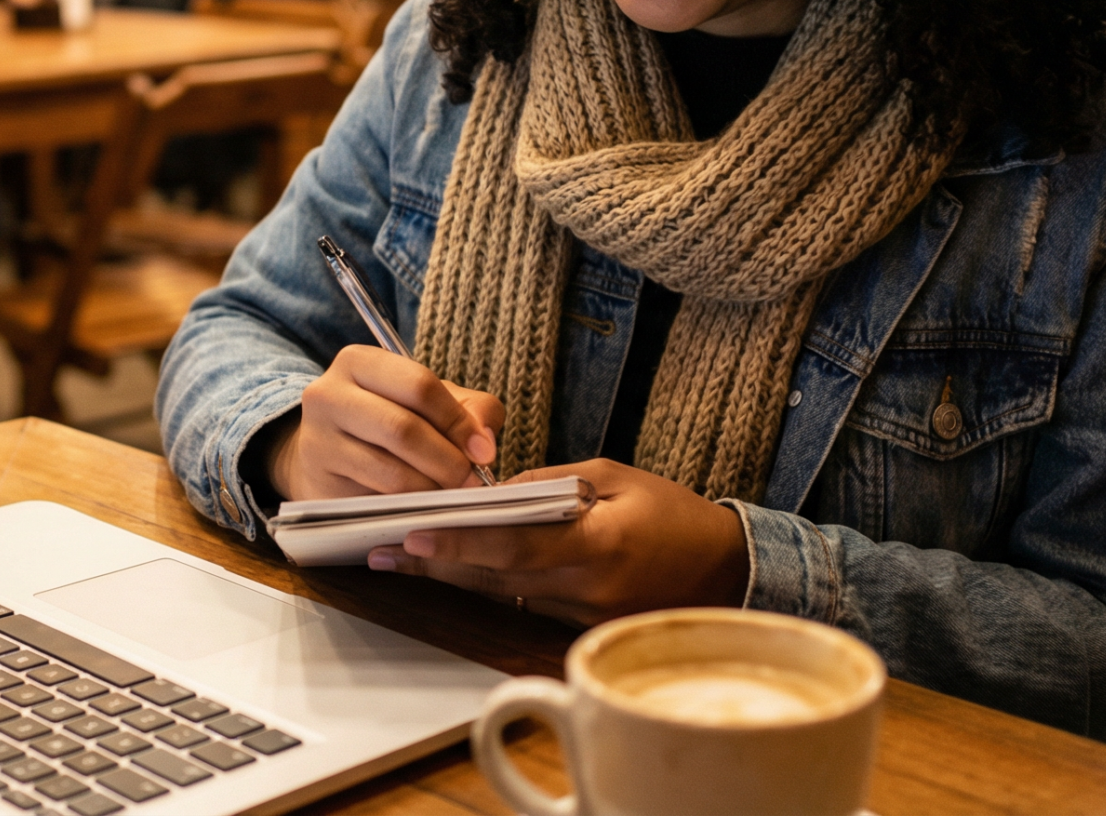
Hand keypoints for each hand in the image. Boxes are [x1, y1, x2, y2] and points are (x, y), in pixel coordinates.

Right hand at [265, 346, 502, 501]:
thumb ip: (470, 409)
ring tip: (453, 495)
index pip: (419, 385)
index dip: (458, 420)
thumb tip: (483, 443)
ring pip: (390, 470)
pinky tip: (426, 506)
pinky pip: (376, 499)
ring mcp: (318, 440)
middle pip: (402, 428)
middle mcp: (328, 394)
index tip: (484, 451)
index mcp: (358, 362)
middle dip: (447, 460)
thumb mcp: (428, 403)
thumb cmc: (388, 421)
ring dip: (432, 488)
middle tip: (472, 481)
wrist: (327, 456)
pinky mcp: (319, 483)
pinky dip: (410, 506)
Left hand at [367, 458, 750, 625]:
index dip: (462, 540)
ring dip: (451, 573)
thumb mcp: (616, 477)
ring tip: (395, 556)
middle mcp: (587, 589)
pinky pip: (521, 604)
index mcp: (600, 545)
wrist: (725, 571)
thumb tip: (494, 490)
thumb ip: (551, 484)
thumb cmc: (673, 516)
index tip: (414, 532)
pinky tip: (447, 568)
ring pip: (501, 594)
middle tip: (379, 549)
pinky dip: (485, 584)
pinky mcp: (578, 629)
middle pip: (494, 577)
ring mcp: (581, 617)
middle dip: (434, 562)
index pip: (517, 545)